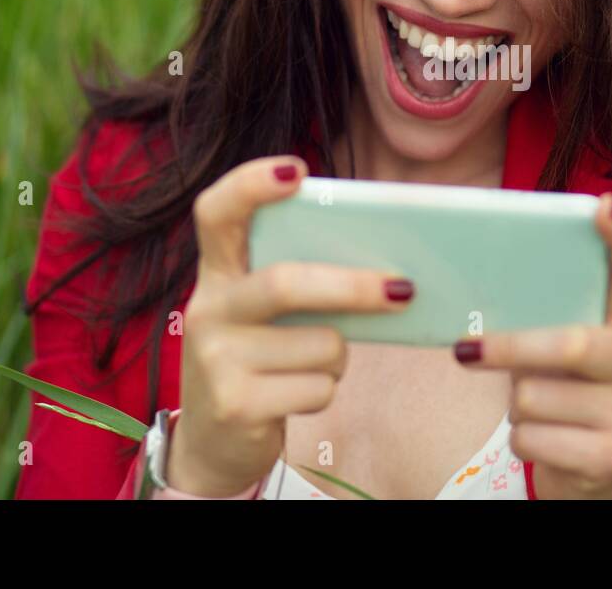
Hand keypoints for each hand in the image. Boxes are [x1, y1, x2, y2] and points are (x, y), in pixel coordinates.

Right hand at [166, 155, 413, 496]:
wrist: (214, 442)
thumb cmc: (260, 358)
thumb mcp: (263, 313)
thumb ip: (298, 279)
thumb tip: (387, 265)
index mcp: (217, 273)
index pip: (216, 212)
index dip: (250, 185)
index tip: (296, 170)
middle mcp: (207, 310)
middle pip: (286, 282)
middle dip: (353, 287)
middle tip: (403, 289)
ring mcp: (216, 360)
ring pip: (319, 343)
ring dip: (339, 355)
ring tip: (316, 362)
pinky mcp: (235, 405)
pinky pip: (317, 387)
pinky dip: (327, 389)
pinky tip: (299, 393)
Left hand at [453, 192, 611, 499]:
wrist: (593, 473)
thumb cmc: (561, 395)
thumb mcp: (554, 353)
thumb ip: (540, 323)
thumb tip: (476, 303)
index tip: (608, 204)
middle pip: (571, 343)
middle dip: (511, 348)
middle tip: (466, 349)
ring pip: (537, 396)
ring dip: (516, 406)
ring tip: (536, 409)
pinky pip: (534, 438)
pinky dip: (522, 442)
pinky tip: (545, 442)